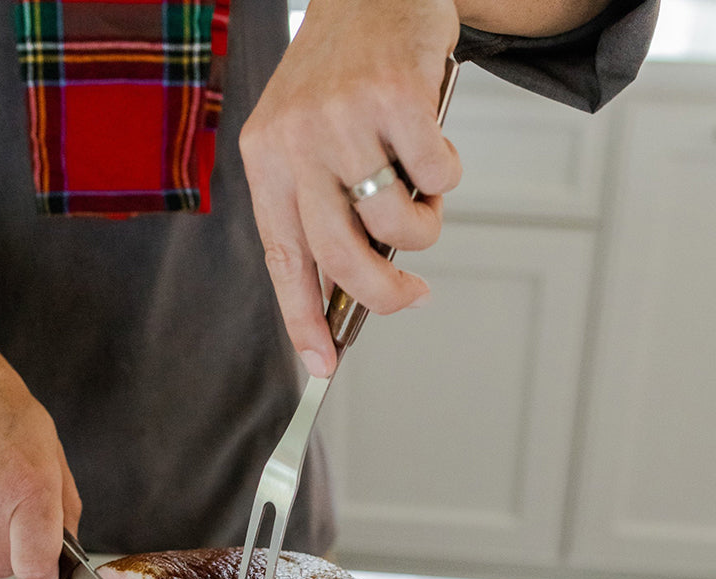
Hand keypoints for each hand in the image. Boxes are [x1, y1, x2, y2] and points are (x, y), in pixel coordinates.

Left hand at [239, 0, 461, 377]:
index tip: (321, 365)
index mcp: (267, 162)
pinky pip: (441, 177)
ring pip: (400, 222)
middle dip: (386, 293)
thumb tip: (356, 287)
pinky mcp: (394, 95)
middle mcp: (296, 142)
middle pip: (343, 258)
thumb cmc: (344, 77)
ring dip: (426, 222)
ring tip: (420, 185)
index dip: (302, 320)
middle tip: (412, 293)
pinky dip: (448, 173)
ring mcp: (343, 118)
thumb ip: (323, 209)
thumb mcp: (308, 140)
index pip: (284, 260)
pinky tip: (432, 138)